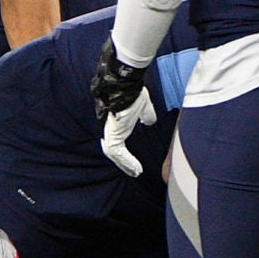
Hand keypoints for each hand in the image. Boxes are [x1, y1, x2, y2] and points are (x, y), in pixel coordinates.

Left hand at [92, 41, 153, 176]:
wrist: (127, 84)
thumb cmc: (134, 92)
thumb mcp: (143, 108)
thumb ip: (146, 116)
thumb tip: (149, 122)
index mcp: (116, 123)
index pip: (117, 142)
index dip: (124, 154)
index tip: (134, 163)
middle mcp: (110, 128)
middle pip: (113, 150)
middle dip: (123, 163)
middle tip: (134, 172)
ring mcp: (109, 130)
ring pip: (114, 154)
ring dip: (125, 165)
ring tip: (135, 172)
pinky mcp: (112, 132)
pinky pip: (117, 152)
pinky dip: (126, 161)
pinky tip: (136, 169)